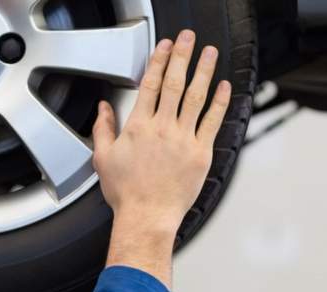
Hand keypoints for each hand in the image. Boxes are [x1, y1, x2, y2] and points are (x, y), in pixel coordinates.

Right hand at [92, 30, 230, 286]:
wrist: (147, 216)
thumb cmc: (126, 193)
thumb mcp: (102, 158)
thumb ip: (103, 128)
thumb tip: (104, 108)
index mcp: (138, 127)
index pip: (150, 85)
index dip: (158, 62)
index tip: (164, 47)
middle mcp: (162, 128)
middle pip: (174, 83)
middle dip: (181, 57)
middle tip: (187, 39)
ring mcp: (184, 139)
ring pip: (196, 97)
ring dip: (203, 71)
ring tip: (209, 53)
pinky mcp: (201, 152)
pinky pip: (212, 121)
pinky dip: (219, 102)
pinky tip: (224, 87)